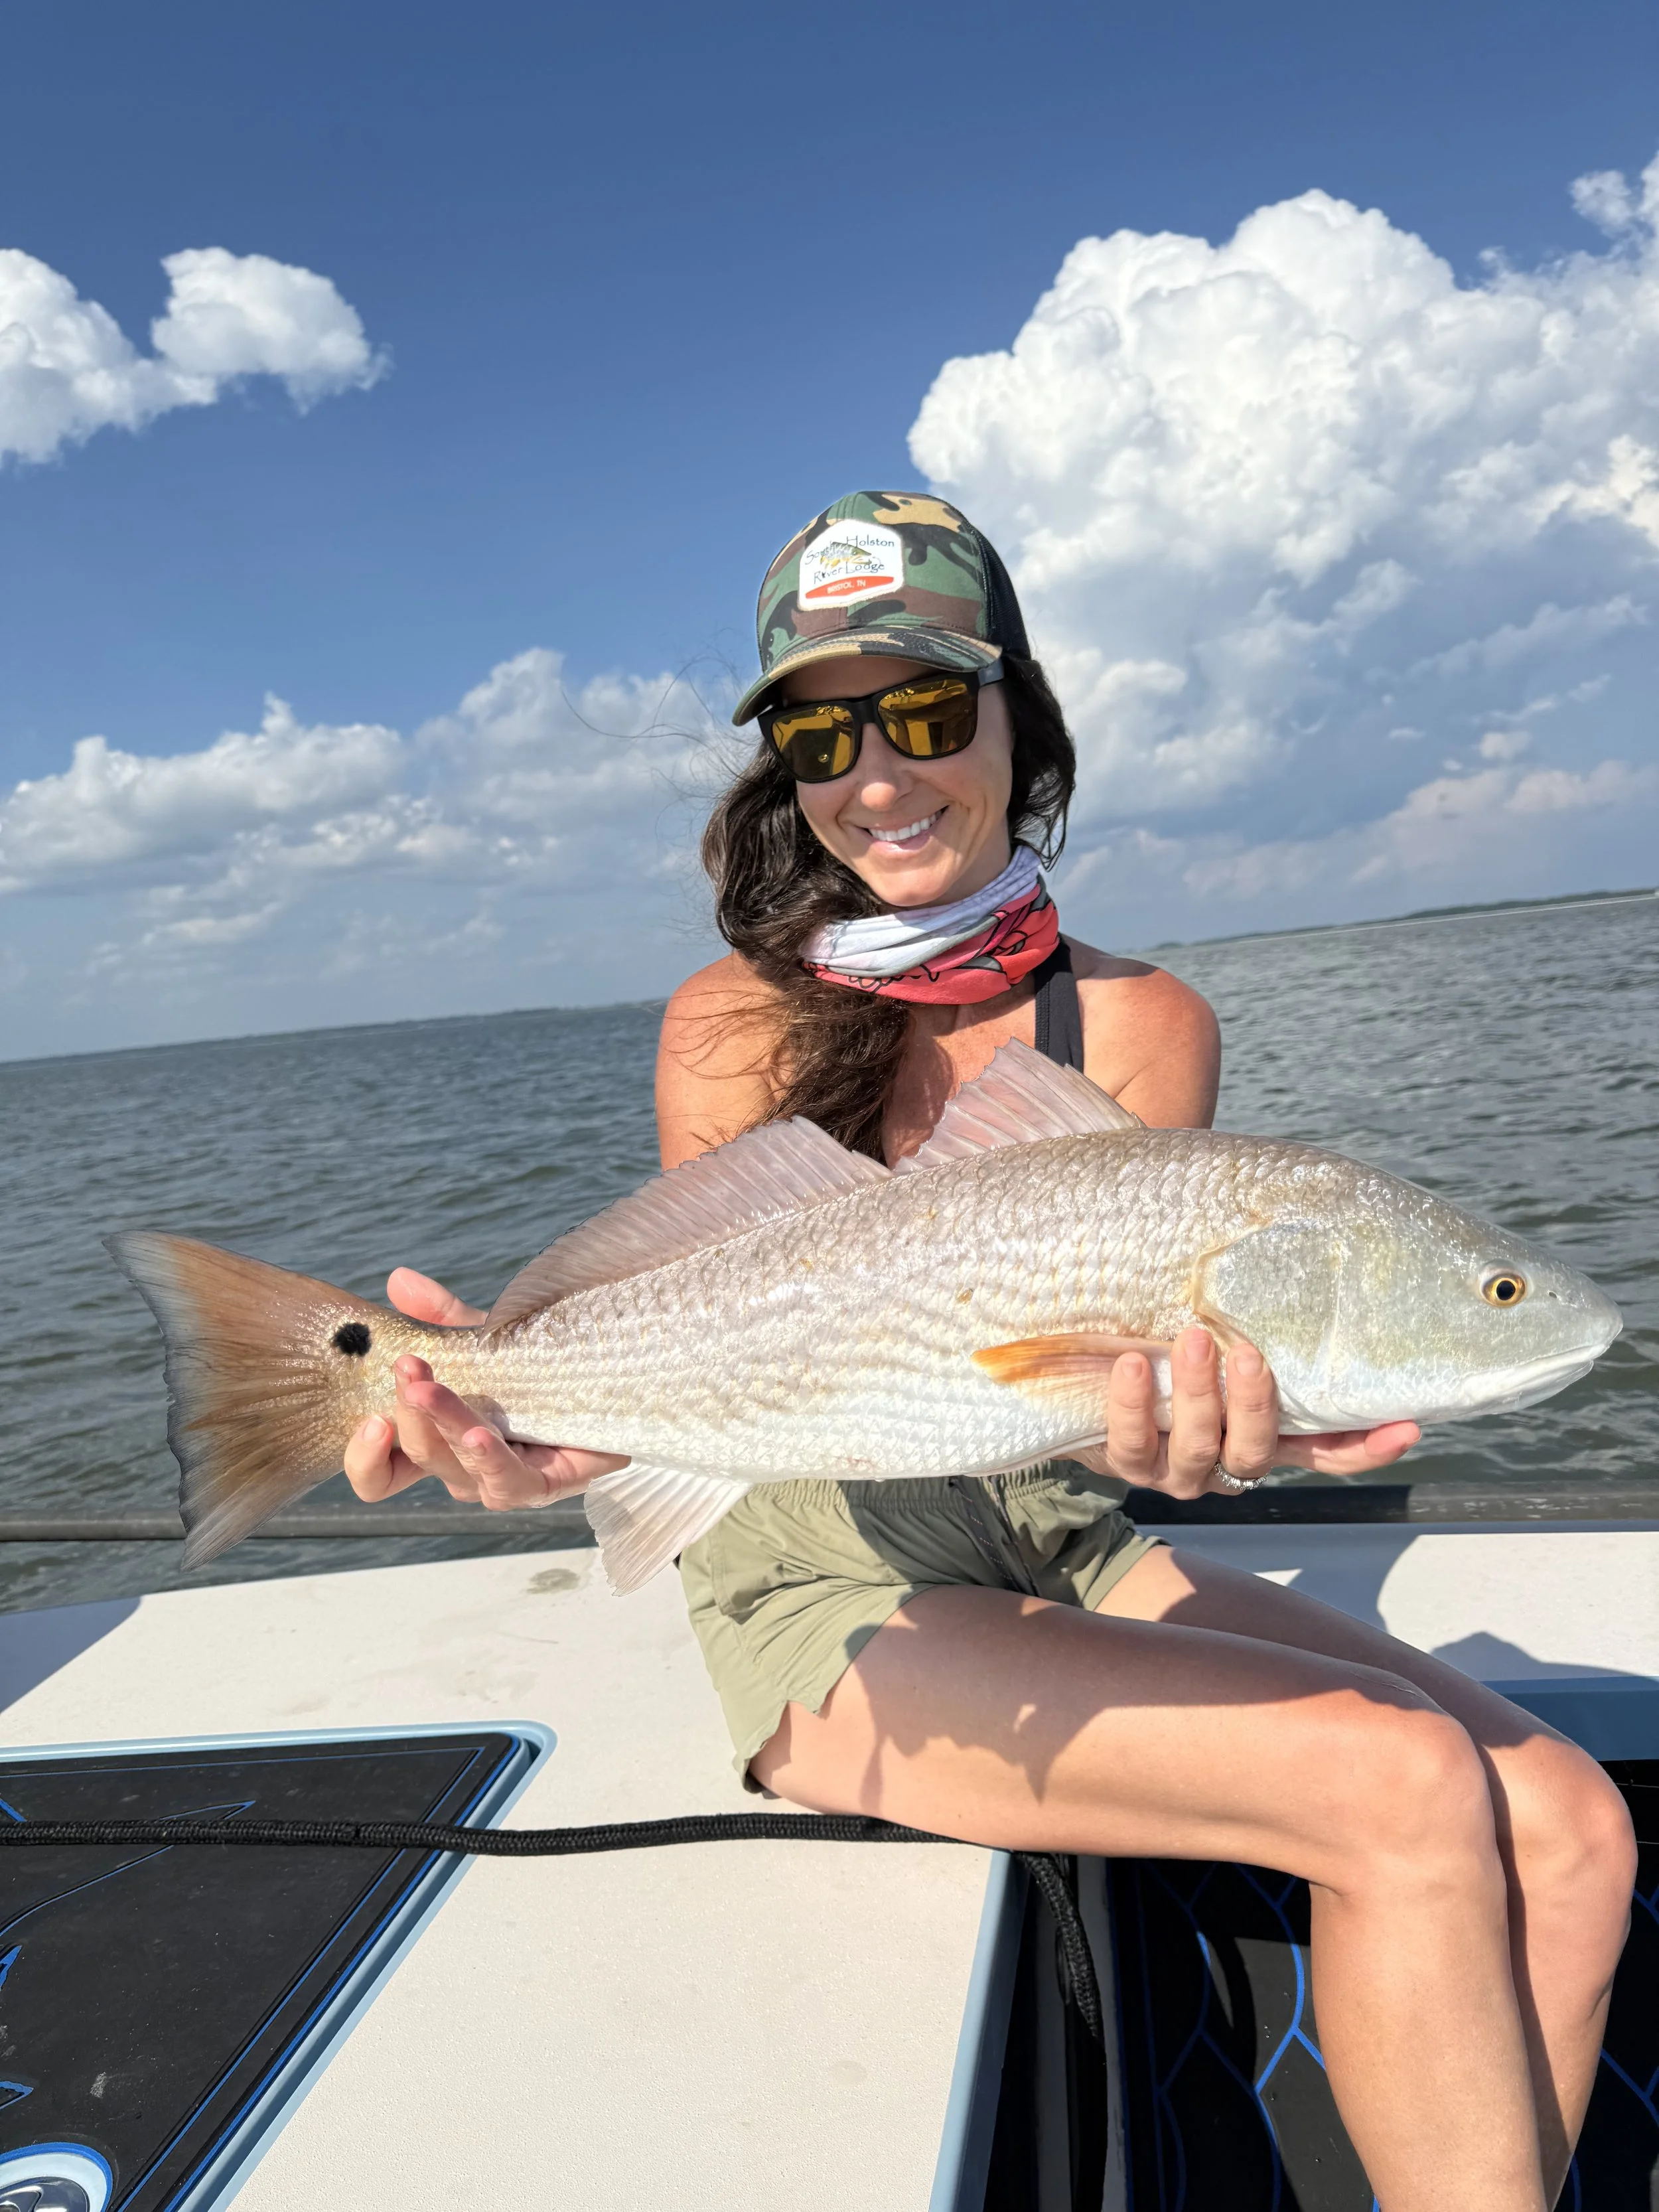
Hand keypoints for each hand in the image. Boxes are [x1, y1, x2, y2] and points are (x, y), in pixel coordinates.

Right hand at [342, 1267, 628, 1510]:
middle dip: (410, 1410)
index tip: (368, 1418)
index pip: (380, 1474)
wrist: (612, 1384)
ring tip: (430, 1392)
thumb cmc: (540, 1371)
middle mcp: (463, 1469)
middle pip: (420, 1455)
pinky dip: (487, 1457)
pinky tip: (479, 1432)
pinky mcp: (542, 1487)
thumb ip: (444, 1316)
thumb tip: (400, 1279)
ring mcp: (500, 1481)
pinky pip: (507, 1481)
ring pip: (456, 1468)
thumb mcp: (488, 1340)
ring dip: (442, 1425)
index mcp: (439, 1442)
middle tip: (408, 1367)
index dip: (363, 1458)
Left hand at [1071, 1326, 1418, 1499]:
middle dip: (1255, 1403)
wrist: (1088, 1371)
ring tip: (1192, 1339)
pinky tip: (1129, 1364)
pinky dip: (1132, 1405)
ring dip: (1197, 1395)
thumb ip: (1258, 1311)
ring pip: (1198, 1447)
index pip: (1328, 1451)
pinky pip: (1132, 1444)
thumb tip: (1303, 1233)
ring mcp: (1179, 1469)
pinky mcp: (1127, 1464)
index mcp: (1266, 1433)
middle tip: (1249, 1352)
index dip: (1366, 1446)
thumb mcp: (1221, 1327)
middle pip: (1256, 1449)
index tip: (1406, 1426)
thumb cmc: (1171, 1337)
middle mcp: (1228, 1459)